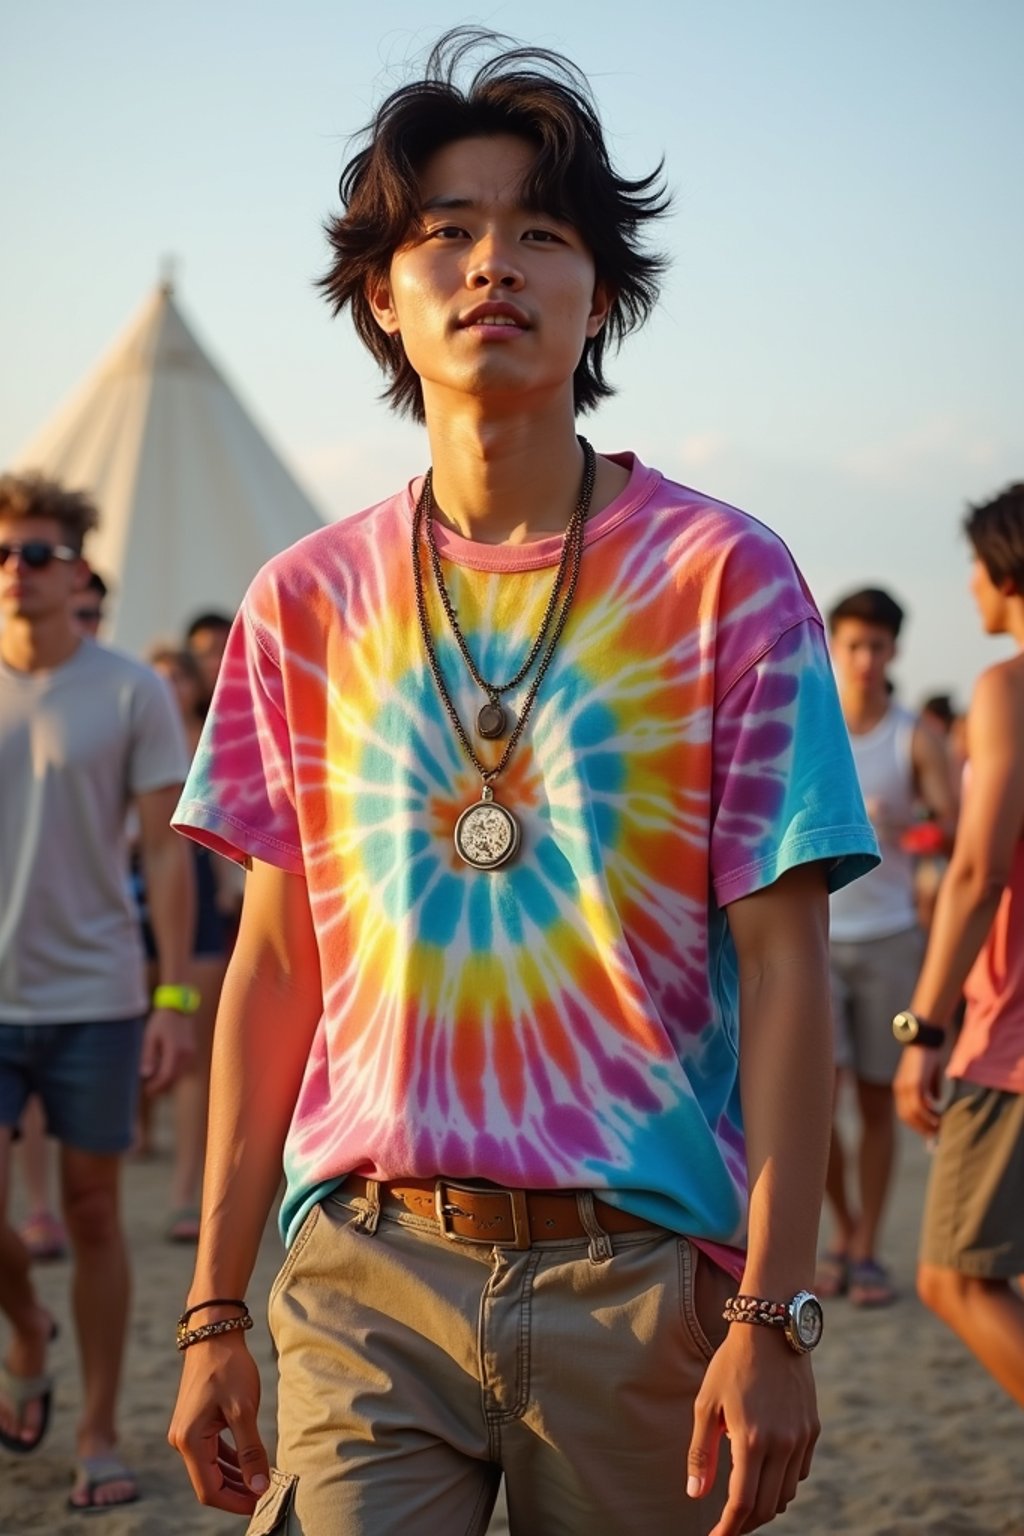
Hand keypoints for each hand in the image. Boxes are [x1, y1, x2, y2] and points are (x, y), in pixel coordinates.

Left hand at [140, 1008, 196, 1094]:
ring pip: (180, 1075)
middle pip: (174, 1078)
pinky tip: (164, 1070)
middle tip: (149, 1089)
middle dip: (162, 1086)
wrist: (178, 1008)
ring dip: (168, 1080)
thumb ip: (148, 1056)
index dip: (156, 1086)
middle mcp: (186, 1054)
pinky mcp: (192, 1051)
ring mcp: (191, 1053)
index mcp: (175, 1051)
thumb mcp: (150, 1037)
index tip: (146, 1090)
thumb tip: (145, 1075)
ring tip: (155, 1081)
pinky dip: (174, 1073)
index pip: (166, 1076)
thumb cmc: (162, 1021)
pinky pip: (183, 1068)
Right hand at [168, 1334, 270, 1512]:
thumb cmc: (228, 1368)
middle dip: (238, 1492)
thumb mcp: (244, 1409)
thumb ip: (250, 1451)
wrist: (213, 1333)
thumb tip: (260, 1487)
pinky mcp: (195, 1424)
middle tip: (267, 1494)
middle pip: (209, 1482)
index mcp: (189, 1441)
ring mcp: (187, 1432)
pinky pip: (213, 1452)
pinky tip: (251, 1464)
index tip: (261, 1504)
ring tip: (263, 1482)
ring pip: (212, 1468)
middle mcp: (182, 1441)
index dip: (236, 1502)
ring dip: (236, 1478)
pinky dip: (231, 1461)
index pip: (209, 1489)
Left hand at [687, 1325, 818, 1534]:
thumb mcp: (706, 1404)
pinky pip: (800, 1473)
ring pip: (786, 1493)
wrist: (772, 1328)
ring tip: (743, 1501)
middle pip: (767, 1506)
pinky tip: (765, 1474)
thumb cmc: (732, 1364)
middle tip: (727, 1525)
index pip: (742, 1504)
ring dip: (765, 1504)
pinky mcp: (812, 1429)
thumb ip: (700, 1453)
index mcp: (752, 1440)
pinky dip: (782, 1484)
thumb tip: (695, 1495)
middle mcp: (782, 1444)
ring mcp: (801, 1438)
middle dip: (746, 1523)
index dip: (728, 1529)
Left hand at [894, 1045, 942, 1135]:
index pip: (905, 1113)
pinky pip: (920, 1106)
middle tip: (935, 1136)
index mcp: (900, 1088)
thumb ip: (930, 1088)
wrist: (926, 1038)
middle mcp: (900, 1089)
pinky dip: (929, 1116)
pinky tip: (939, 1119)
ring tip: (940, 1129)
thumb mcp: (928, 1075)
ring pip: (914, 1114)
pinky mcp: (915, 1084)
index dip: (916, 1125)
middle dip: (921, 1129)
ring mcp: (906, 1087)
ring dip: (927, 1125)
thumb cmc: (928, 1055)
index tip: (928, 1133)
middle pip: (907, 1117)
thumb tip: (936, 1100)